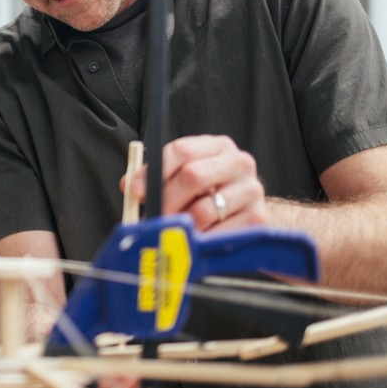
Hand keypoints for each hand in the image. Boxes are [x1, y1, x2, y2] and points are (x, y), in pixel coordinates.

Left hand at [123, 135, 267, 232]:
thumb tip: (129, 186)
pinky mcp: (257, 219)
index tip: (136, 192)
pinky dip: (200, 241)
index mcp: (218, 146)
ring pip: (203, 210)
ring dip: (182, 224)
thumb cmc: (209, 195)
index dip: (154, 172)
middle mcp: (239, 163)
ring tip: (176, 230)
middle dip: (167, 200)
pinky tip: (197, 239)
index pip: (181, 150)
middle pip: (193, 176)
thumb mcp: (185, 178)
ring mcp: (251, 190)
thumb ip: (156, 178)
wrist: (250, 216)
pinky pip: (217, 234)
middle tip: (155, 216)